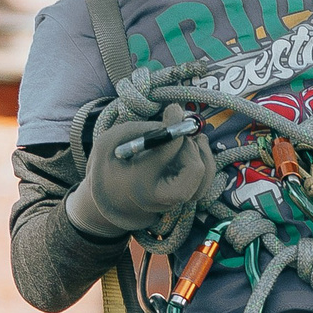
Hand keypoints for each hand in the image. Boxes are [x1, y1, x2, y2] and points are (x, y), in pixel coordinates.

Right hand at [67, 113, 217, 237]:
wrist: (107, 195)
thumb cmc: (110, 163)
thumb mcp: (117, 139)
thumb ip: (147, 128)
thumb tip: (178, 113)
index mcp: (140, 183)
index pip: (169, 151)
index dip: (176, 127)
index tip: (174, 111)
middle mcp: (161, 198)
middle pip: (195, 170)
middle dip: (191, 145)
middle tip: (180, 131)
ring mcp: (175, 201)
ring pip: (205, 178)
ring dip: (201, 152)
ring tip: (189, 138)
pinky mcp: (182, 199)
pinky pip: (204, 183)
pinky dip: (203, 161)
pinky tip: (191, 147)